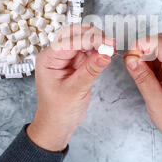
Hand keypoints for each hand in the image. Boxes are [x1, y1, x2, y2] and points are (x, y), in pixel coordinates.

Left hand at [27, 24, 113, 151]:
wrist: (56, 125)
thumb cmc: (57, 111)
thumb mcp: (74, 91)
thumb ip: (90, 71)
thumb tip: (105, 54)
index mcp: (48, 59)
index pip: (69, 40)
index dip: (89, 39)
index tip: (106, 42)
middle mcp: (56, 55)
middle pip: (75, 35)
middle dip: (94, 36)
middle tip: (111, 43)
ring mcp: (67, 59)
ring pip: (84, 41)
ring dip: (99, 42)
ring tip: (112, 48)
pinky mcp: (77, 64)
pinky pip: (89, 52)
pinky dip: (99, 51)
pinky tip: (108, 53)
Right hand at [124, 34, 161, 153]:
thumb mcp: (155, 100)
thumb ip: (142, 77)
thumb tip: (130, 59)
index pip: (161, 43)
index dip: (142, 45)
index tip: (128, 56)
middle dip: (143, 46)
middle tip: (130, 60)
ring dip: (147, 53)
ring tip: (135, 67)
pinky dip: (151, 61)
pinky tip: (143, 71)